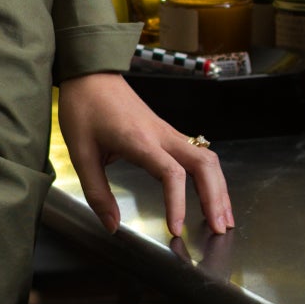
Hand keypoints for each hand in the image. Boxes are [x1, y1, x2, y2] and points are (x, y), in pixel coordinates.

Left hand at [58, 71, 233, 243]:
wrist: (91, 74)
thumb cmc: (84, 108)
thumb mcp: (81, 154)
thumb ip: (97, 193)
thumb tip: (112, 225)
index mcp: (140, 140)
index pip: (171, 174)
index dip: (178, 203)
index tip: (176, 228)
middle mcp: (161, 135)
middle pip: (204, 165)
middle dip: (216, 198)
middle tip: (219, 229)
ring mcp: (168, 132)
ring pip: (207, 159)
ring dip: (219, 188)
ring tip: (223, 218)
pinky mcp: (168, 132)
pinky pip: (199, 154)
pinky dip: (211, 177)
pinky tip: (211, 195)